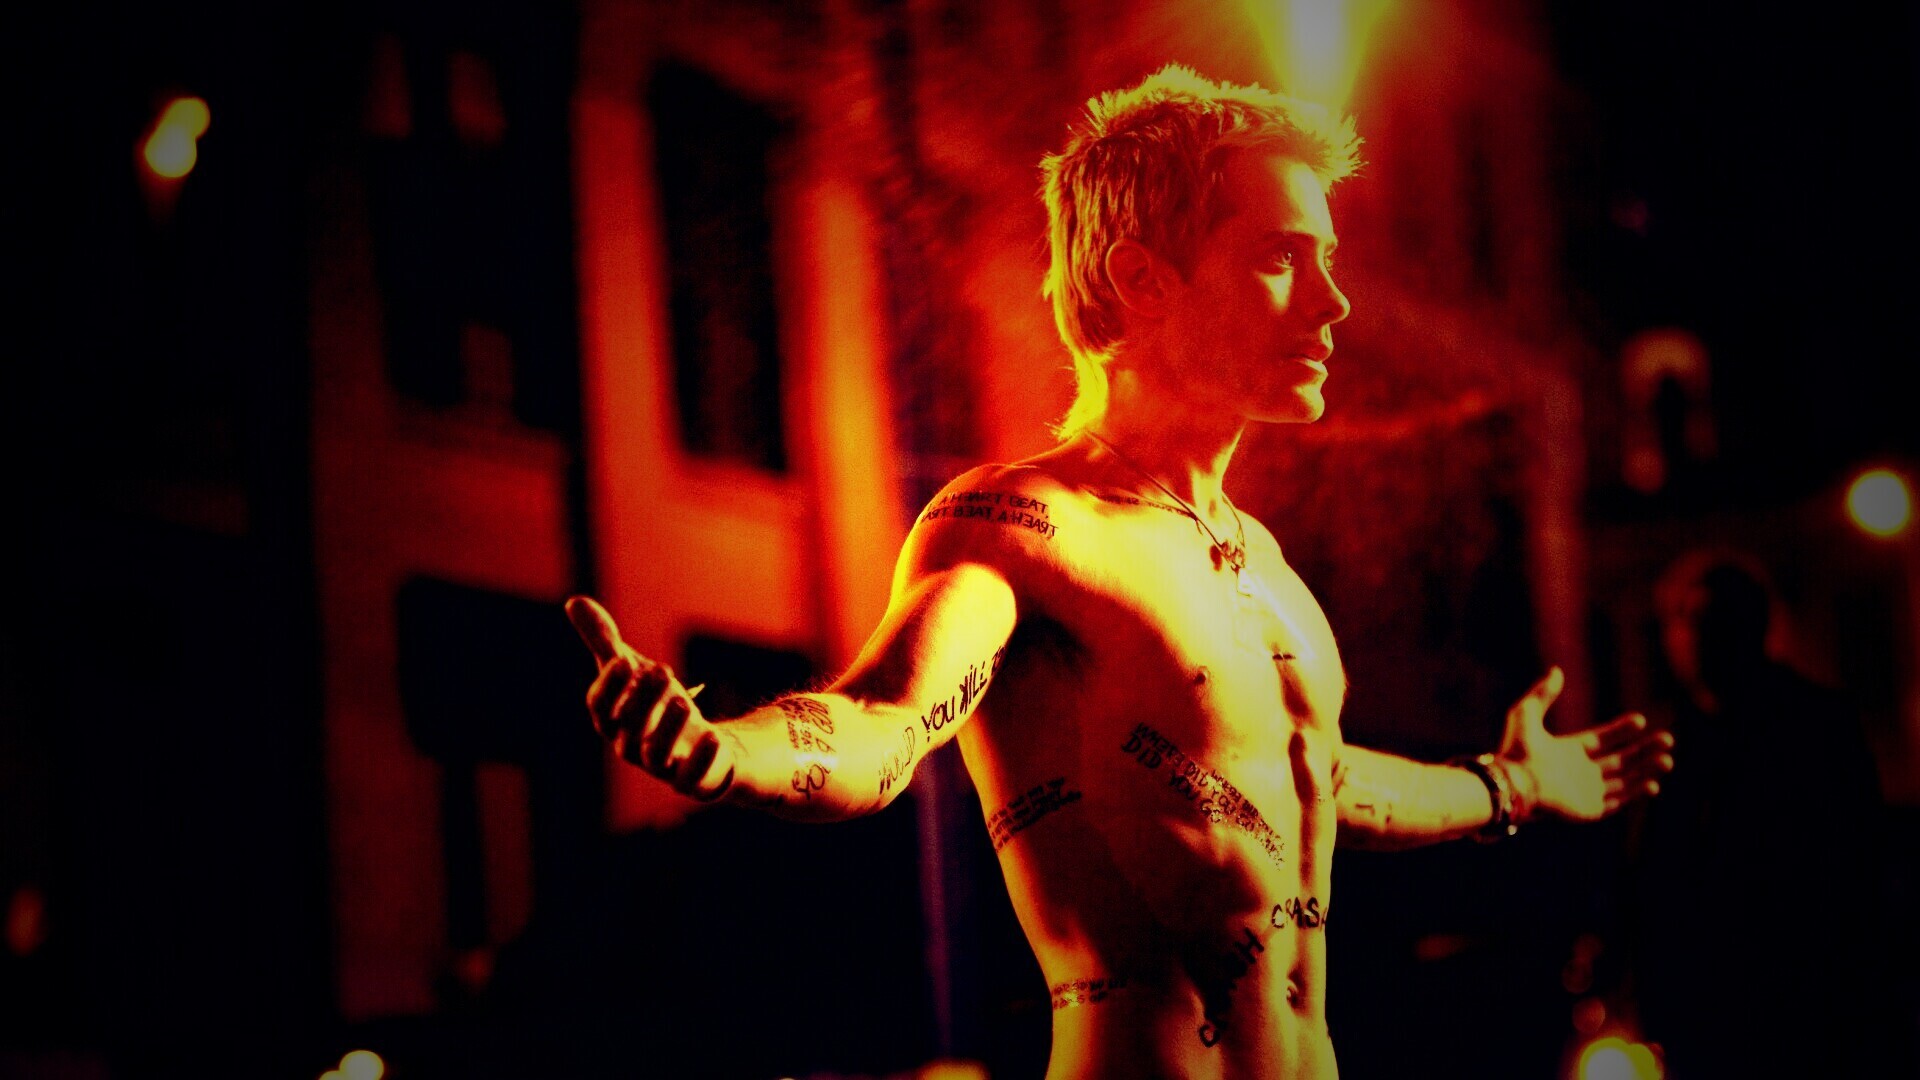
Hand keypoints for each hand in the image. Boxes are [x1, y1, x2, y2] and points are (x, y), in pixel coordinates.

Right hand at [565, 595, 735, 801]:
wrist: (698, 743)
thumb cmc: (655, 704)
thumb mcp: (631, 670)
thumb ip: (604, 641)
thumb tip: (574, 601)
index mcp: (612, 720)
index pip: (600, 707)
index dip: (609, 685)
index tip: (623, 659)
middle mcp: (630, 747)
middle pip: (628, 728)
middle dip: (642, 699)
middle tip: (661, 668)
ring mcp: (660, 767)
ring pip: (655, 755)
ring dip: (668, 728)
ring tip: (683, 699)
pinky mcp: (690, 781)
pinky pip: (690, 778)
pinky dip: (700, 760)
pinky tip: (713, 737)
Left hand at [1497, 666, 1672, 821]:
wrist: (1513, 782)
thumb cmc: (1516, 749)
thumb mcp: (1527, 713)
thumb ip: (1543, 693)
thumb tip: (1557, 670)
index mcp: (1570, 751)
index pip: (1604, 739)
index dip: (1623, 730)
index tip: (1641, 720)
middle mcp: (1581, 772)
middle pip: (1622, 760)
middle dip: (1645, 751)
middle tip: (1668, 740)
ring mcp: (1586, 791)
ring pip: (1625, 781)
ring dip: (1647, 771)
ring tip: (1667, 760)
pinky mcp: (1588, 810)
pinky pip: (1617, 802)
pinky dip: (1635, 794)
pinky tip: (1652, 784)